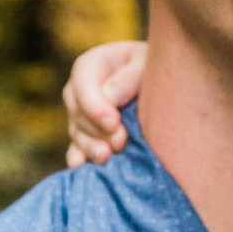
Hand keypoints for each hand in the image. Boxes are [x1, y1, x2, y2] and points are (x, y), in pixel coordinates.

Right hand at [62, 41, 146, 166]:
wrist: (157, 85)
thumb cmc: (153, 69)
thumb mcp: (146, 64)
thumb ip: (129, 77)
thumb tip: (109, 97)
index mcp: (91, 65)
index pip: (83, 82)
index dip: (94, 105)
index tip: (113, 122)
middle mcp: (79, 90)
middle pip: (78, 112)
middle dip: (97, 129)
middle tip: (121, 140)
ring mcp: (80, 115)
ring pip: (77, 133)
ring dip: (91, 147)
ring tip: (107, 156)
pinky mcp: (85, 137)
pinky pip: (75, 149)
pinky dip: (78, 158)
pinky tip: (82, 167)